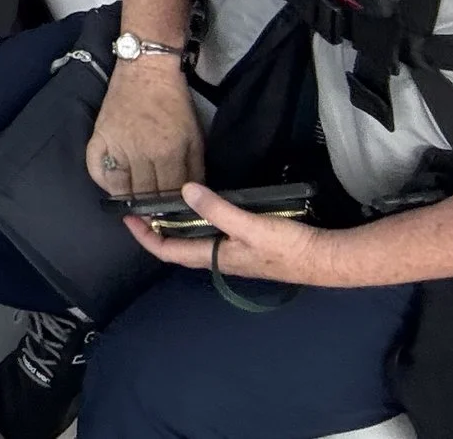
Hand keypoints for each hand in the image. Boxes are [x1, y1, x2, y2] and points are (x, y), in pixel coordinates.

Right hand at [86, 56, 202, 199]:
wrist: (146, 72)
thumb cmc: (175, 104)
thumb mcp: (195, 137)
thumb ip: (194, 169)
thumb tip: (193, 196)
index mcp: (168, 152)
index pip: (170, 194)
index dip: (174, 207)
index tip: (175, 214)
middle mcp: (140, 154)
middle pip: (145, 195)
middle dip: (153, 207)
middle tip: (157, 212)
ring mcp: (116, 146)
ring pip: (122, 188)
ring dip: (131, 199)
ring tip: (138, 203)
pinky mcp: (99, 139)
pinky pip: (97, 172)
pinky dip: (105, 184)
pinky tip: (116, 187)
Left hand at [126, 182, 337, 285]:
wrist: (325, 259)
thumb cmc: (288, 246)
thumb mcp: (250, 225)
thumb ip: (218, 209)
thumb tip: (185, 191)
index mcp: (215, 257)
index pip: (168, 252)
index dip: (145, 237)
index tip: (126, 219)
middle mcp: (220, 260)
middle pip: (178, 248)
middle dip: (156, 231)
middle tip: (140, 208)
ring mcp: (234, 255)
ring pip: (195, 242)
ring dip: (176, 227)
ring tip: (163, 205)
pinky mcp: (247, 248)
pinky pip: (212, 236)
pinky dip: (198, 224)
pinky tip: (202, 208)